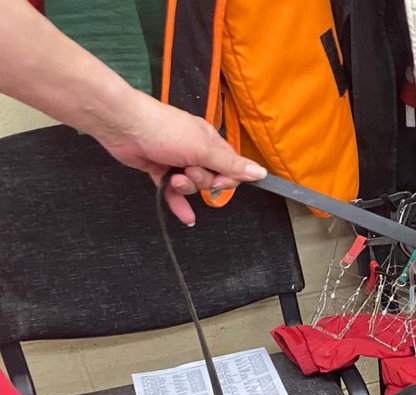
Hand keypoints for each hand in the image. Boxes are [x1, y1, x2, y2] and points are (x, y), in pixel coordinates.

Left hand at [91, 92, 266, 224]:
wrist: (125, 127)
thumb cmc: (166, 131)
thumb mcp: (204, 149)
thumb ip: (232, 165)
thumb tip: (261, 173)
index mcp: (211, 142)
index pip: (231, 168)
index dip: (227, 179)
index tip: (218, 180)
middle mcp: (196, 151)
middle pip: (212, 179)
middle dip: (202, 181)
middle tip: (188, 171)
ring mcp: (178, 161)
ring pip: (193, 186)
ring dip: (186, 187)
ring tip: (174, 177)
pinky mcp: (160, 169)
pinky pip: (173, 192)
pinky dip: (179, 203)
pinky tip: (187, 218)